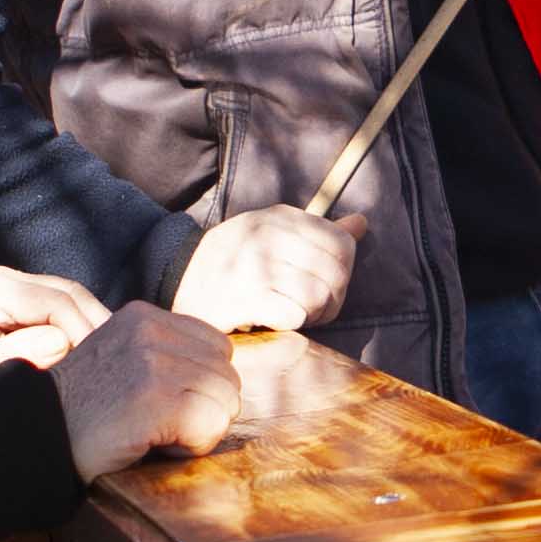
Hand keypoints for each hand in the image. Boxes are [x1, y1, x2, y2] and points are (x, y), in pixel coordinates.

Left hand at [0, 266, 107, 371]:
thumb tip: (65, 342)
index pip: (57, 302)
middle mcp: (7, 277)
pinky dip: (79, 321)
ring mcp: (14, 281)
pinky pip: (59, 301)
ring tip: (112, 352)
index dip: (85, 331)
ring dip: (92, 321)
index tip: (101, 363)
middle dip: (97, 323)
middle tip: (120, 356)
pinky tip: (92, 345)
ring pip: (70, 293)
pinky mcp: (20, 293)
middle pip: (70, 291)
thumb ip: (19, 353)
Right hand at [51, 303, 242, 478]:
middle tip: (157, 425)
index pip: (218, 347)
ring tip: (153, 434)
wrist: (35, 436)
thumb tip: (220, 375)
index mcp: (144, 316)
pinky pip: (212, 426)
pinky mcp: (156, 398)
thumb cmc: (81, 413)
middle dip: (203, 409)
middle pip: (227, 376)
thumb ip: (164, 355)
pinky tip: (152, 445)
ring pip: (226, 401)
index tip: (162, 403)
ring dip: (198, 430)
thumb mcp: (121, 361)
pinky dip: (191, 446)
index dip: (200, 384)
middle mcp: (151, 330)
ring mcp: (154, 361)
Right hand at [169, 204, 360, 337]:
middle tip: (311, 307)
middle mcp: (267, 235)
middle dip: (332, 298)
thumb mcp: (273, 235)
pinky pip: (294, 315)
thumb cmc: (235, 262)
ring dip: (312, 314)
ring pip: (318, 296)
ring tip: (293, 312)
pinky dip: (290, 323)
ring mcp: (254, 264)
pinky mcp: (243, 296)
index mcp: (280, 217)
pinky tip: (273, 319)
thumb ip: (319, 233)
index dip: (342, 272)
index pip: (342, 244)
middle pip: (335, 273)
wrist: (178, 280)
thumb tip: (362, 224)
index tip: (323, 282)